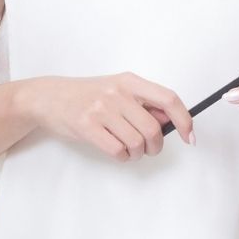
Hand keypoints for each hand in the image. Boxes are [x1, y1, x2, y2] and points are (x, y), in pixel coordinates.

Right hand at [22, 73, 192, 159]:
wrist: (48, 98)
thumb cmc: (89, 95)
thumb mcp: (118, 90)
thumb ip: (144, 104)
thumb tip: (172, 122)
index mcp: (130, 81)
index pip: (169, 99)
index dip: (185, 120)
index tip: (190, 136)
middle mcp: (118, 93)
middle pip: (154, 129)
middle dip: (156, 146)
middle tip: (149, 149)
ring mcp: (101, 109)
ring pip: (137, 143)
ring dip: (138, 153)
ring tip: (129, 149)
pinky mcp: (87, 127)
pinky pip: (118, 151)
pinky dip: (123, 157)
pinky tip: (117, 151)